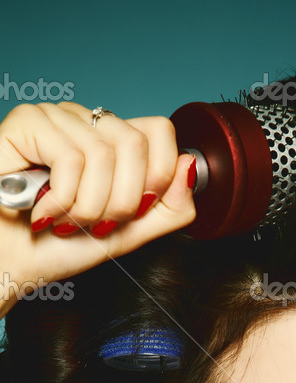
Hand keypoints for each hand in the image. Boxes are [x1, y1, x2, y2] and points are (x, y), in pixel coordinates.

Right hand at [0, 101, 196, 315]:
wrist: (14, 265)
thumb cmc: (60, 247)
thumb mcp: (130, 233)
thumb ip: (169, 207)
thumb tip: (191, 167)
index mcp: (112, 141)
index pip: (159, 130)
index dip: (156, 177)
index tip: (131, 211)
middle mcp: (85, 122)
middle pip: (136, 144)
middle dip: (121, 202)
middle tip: (94, 223)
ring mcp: (56, 118)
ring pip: (105, 154)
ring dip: (88, 207)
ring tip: (66, 221)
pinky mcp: (26, 122)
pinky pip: (71, 158)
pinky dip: (63, 200)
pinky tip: (44, 212)